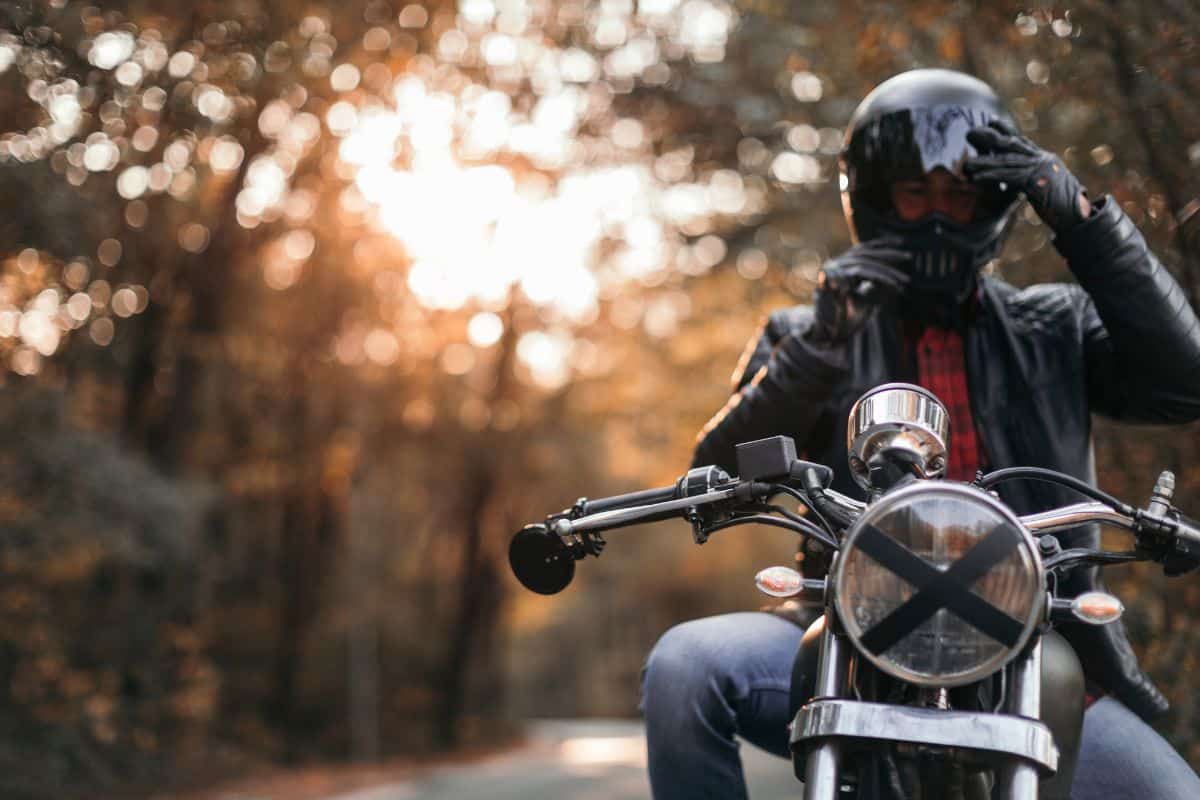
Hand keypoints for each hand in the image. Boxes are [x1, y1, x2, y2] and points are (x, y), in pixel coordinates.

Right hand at [807, 239, 910, 344]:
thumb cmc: (845, 318)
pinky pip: (863, 272)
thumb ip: (875, 285)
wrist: (827, 334)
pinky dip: (881, 278)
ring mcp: (833, 270)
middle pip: (865, 252)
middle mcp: (835, 264)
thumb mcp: (865, 298)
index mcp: (840, 266)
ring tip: (905, 280)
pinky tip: (895, 286)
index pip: (863, 248)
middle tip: (909, 256)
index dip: (882, 244)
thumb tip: (892, 276)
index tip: (901, 242)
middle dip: (889, 254)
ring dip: (888, 272)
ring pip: (866, 263)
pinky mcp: (835, 277)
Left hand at [964, 119, 1089, 231]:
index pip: (1023, 142)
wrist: (1079, 215)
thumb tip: (1020, 181)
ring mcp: (1040, 169)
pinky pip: (1008, 178)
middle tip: (971, 132)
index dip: (1007, 131)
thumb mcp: (1047, 187)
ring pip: (1007, 162)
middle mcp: (1043, 160)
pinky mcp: (1035, 182)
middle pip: (1013, 146)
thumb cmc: (1063, 206)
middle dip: (991, 139)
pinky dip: (991, 177)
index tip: (992, 122)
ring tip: (967, 164)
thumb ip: (1034, 180)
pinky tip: (977, 178)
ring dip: (985, 163)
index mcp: (1046, 159)